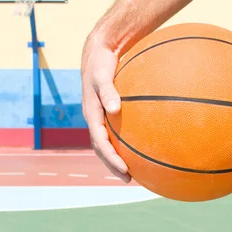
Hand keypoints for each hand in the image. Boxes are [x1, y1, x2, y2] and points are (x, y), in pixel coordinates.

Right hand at [81, 36, 130, 182]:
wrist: (97, 52)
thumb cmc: (100, 63)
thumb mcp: (102, 75)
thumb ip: (108, 91)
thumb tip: (115, 108)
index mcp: (91, 115)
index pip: (100, 143)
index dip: (111, 158)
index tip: (124, 169)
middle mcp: (94, 119)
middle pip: (102, 150)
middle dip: (113, 165)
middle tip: (128, 179)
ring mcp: (100, 117)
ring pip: (106, 144)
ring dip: (116, 159)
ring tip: (131, 172)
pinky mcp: (106, 113)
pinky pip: (114, 132)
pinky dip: (123, 143)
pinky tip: (139, 146)